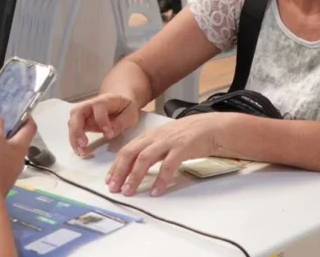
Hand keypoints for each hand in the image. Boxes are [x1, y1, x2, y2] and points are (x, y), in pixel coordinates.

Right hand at [0, 113, 36, 193]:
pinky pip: (0, 162)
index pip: (31, 127)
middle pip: (19, 140)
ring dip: (0, 143)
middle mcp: (19, 158)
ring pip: (9, 151)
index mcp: (21, 146)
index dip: (27, 117)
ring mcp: (11, 171)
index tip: (17, 110)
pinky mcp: (1, 179)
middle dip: (10, 129)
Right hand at [67, 93, 140, 156]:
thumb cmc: (125, 108)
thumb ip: (121, 122)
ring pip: (72, 122)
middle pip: (77, 112)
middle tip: (83, 144)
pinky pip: (74, 130)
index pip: (99, 107)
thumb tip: (109, 134)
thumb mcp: (130, 114)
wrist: (119, 102)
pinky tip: (80, 151)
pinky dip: (74, 141)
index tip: (108, 135)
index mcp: (105, 100)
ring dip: (73, 137)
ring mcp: (83, 113)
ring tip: (81, 152)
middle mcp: (90, 104)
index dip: (101, 120)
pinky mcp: (81, 122)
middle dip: (77, 128)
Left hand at [106, 113, 227, 196]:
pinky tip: (156, 191)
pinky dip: (160, 179)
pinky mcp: (182, 148)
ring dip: (134, 176)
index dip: (116, 165)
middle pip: (130, 153)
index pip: (126, 150)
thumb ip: (149, 150)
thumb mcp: (163, 139)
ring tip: (129, 191)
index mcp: (148, 136)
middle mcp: (154, 137)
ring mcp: (167, 142)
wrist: (209, 127)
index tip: (109, 180)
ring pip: (144, 159)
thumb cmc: (186, 135)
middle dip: (119, 171)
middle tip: (114, 188)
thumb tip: (133, 167)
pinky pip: (168, 165)